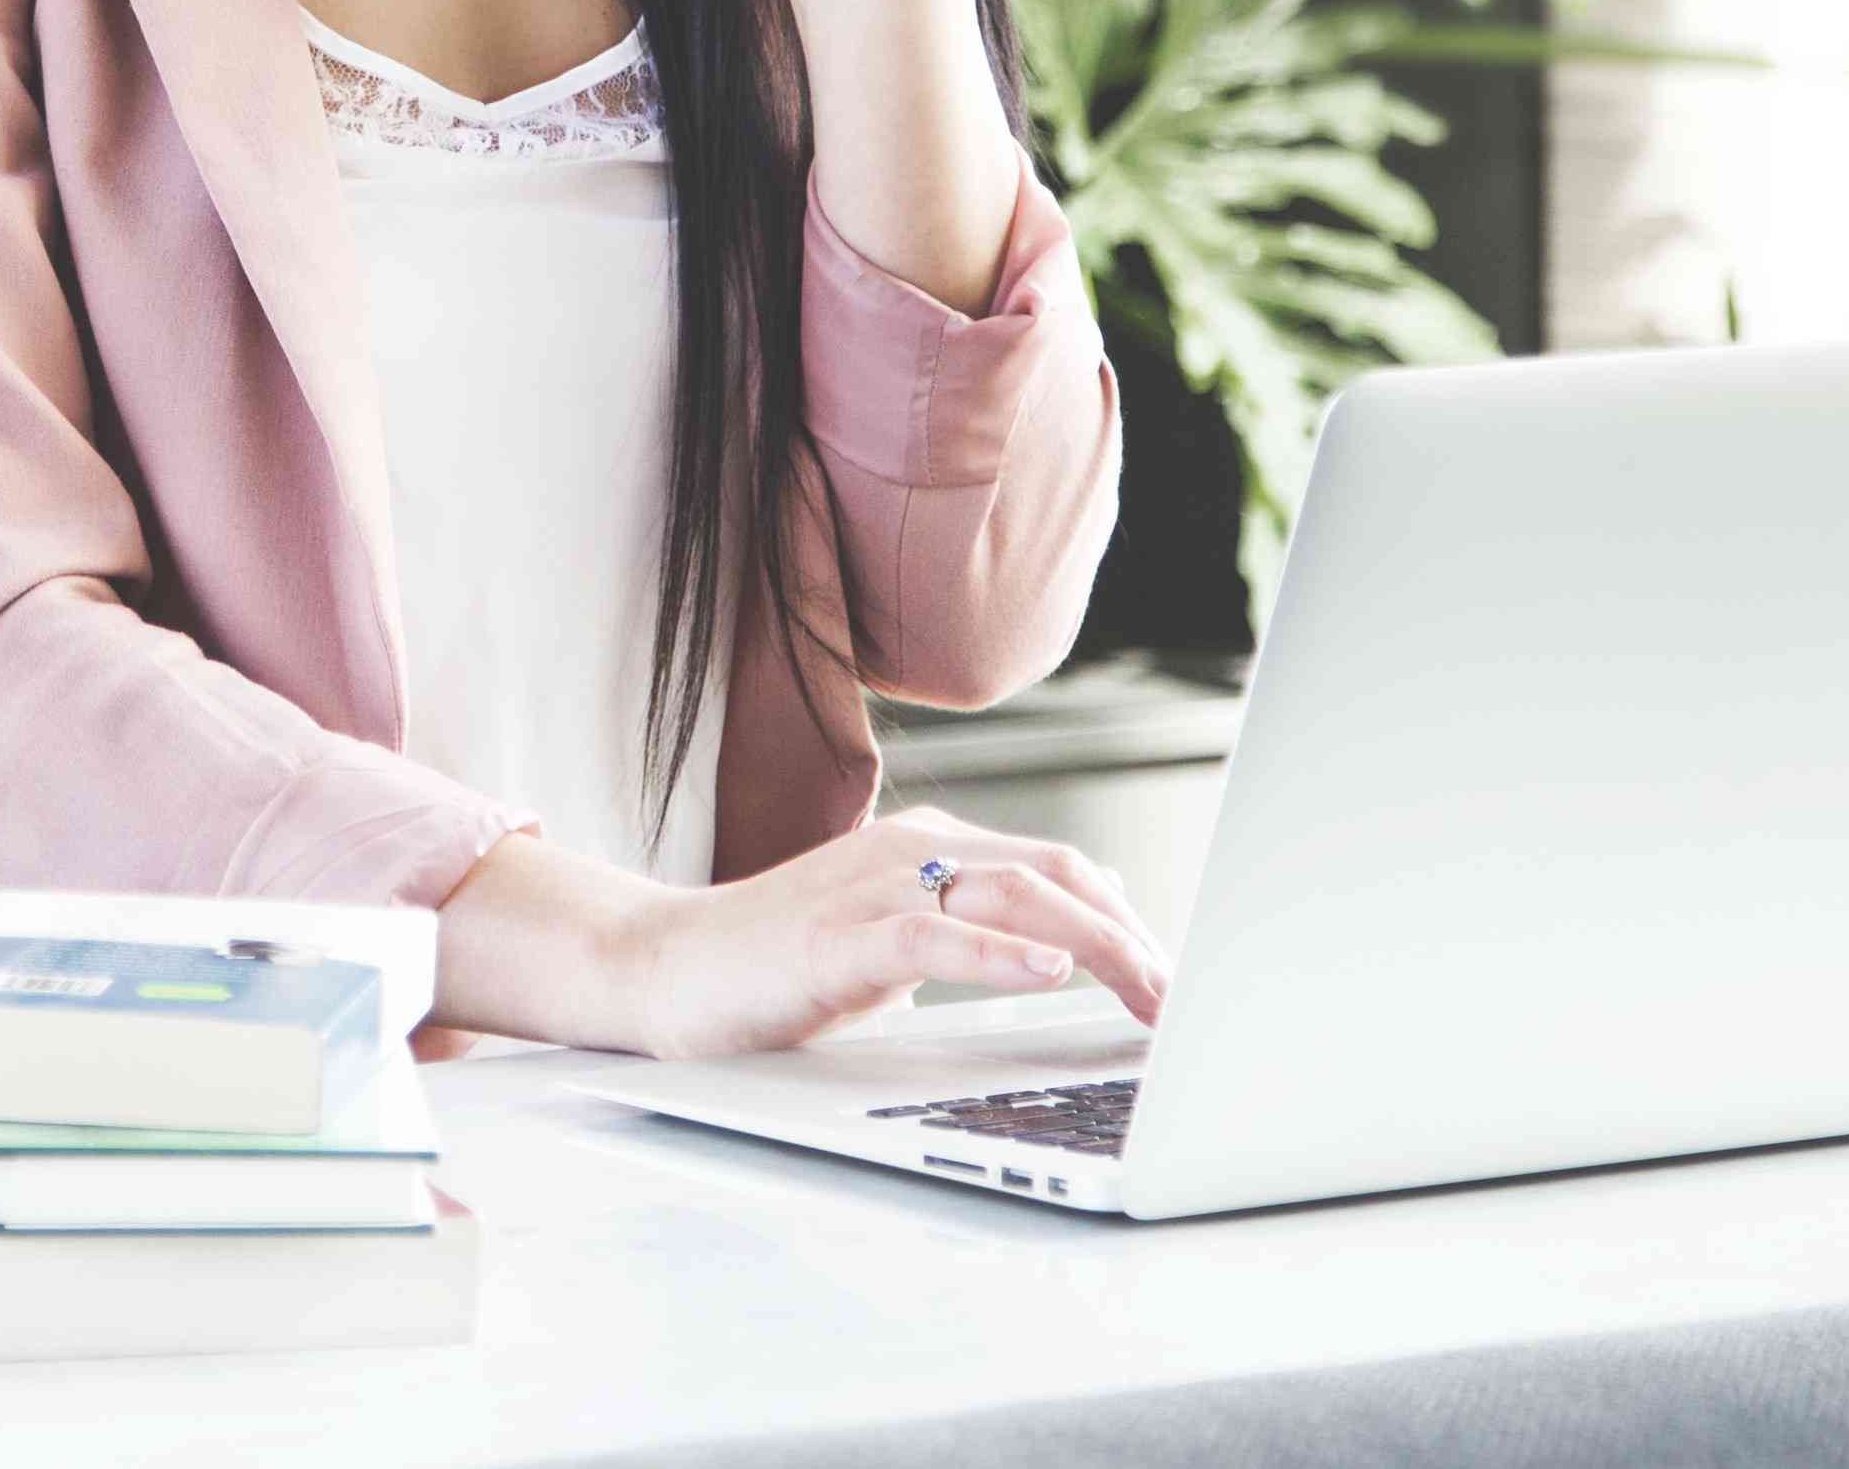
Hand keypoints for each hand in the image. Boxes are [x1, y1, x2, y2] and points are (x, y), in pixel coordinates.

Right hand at [624, 807, 1169, 1062]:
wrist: (664, 968)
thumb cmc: (779, 966)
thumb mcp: (894, 942)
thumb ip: (966, 931)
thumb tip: (1062, 949)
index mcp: (930, 847)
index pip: (1061, 868)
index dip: (1132, 919)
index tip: (1177, 978)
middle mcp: (910, 850)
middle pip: (1056, 875)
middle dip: (1136, 937)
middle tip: (1184, 1000)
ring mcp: (871, 888)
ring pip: (1012, 893)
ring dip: (1098, 947)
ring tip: (1150, 992)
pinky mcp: (835, 938)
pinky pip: (933, 934)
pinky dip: (999, 952)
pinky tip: (1048, 971)